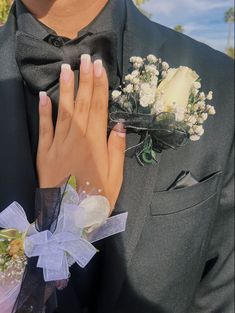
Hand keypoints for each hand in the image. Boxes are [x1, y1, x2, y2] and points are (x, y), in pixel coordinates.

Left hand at [36, 55, 125, 208]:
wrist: (69, 217)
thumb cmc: (96, 197)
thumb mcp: (115, 177)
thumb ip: (116, 149)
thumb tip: (119, 124)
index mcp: (95, 143)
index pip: (99, 108)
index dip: (100, 86)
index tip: (99, 67)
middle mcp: (77, 138)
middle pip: (83, 104)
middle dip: (85, 79)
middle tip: (85, 58)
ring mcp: (58, 144)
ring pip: (64, 110)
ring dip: (66, 88)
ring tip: (66, 68)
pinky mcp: (44, 152)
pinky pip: (44, 128)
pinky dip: (44, 111)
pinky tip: (44, 95)